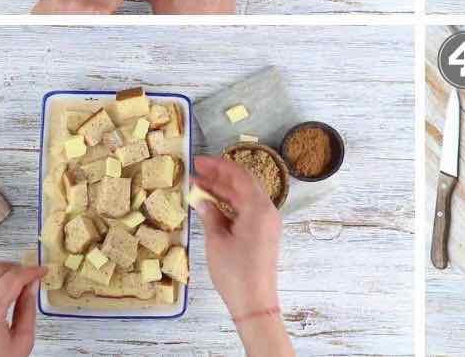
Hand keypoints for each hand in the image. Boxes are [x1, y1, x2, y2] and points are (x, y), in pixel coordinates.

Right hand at [191, 155, 293, 356]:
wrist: (254, 302)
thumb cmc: (234, 272)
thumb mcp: (216, 241)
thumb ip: (210, 215)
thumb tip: (202, 200)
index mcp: (259, 208)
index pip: (239, 176)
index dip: (218, 166)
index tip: (198, 161)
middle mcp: (268, 211)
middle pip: (243, 184)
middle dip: (219, 176)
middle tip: (196, 171)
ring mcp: (268, 223)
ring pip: (245, 197)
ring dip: (224, 190)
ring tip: (199, 186)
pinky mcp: (264, 234)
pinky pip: (247, 210)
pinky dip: (230, 205)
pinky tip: (212, 204)